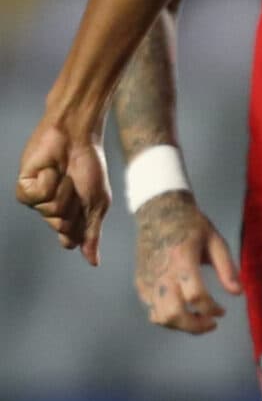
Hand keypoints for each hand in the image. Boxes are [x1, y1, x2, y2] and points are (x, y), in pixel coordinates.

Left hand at [17, 120, 108, 263]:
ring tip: (64, 173)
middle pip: (62, 226)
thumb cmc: (90, 167)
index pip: (70, 239)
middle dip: (76, 204)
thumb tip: (93, 263)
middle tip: (77, 184)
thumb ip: (92, 233)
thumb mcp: (98, 203)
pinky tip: (50, 170)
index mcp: (69, 217)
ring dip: (64, 190)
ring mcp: (36, 201)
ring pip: (50, 211)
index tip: (86, 205)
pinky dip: (49, 182)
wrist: (77, 137)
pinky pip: (36, 198)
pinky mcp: (24, 189)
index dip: (80, 226)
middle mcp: (51, 212)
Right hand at [131, 191, 241, 332]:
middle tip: (210, 324)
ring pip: (159, 317)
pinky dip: (168, 317)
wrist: (159, 213)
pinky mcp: (141, 283)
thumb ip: (227, 268)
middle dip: (194, 326)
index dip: (211, 309)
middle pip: (173, 313)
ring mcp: (148, 280)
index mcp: (182, 260)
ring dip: (181, 325)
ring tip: (198, 320)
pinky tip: (184, 310)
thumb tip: (237, 293)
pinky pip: (152, 309)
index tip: (222, 311)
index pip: (195, 296)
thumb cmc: (191, 225)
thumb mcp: (216, 241)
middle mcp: (162, 273)